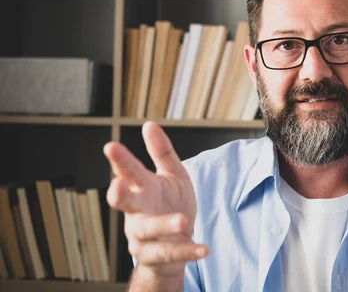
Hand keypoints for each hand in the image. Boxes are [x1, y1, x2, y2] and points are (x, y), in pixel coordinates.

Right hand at [103, 121, 207, 280]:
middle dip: (119, 194)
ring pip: (148, 228)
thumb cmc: (171, 204)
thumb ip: (162, 152)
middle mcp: (137, 211)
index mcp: (143, 188)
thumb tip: (149, 124)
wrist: (178, 241)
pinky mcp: (153, 255)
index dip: (120, 160)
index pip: (129, 171)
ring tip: (182, 220)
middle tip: (118, 185)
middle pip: (124, 202)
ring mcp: (141, 235)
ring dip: (163, 224)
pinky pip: (168, 253)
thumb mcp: (173, 175)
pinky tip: (203, 248)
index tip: (111, 146)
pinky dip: (186, 251)